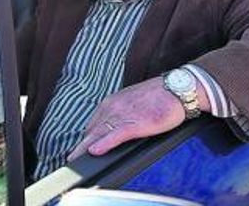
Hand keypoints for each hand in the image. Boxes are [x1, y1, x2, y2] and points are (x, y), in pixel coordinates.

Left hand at [67, 77, 187, 159]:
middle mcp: (112, 107)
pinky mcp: (134, 123)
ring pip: (98, 134)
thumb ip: (121, 114)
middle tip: (71, 158)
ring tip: (74, 159)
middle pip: (91, 130)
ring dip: (85, 148)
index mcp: (111, 102)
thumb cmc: (159, 96)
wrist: (177, 89)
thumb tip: (114, 128)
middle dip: (80, 146)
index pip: (93, 124)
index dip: (85, 138)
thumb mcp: (133, 103)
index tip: (78, 149)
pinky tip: (95, 151)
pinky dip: (104, 144)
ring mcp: (122, 115)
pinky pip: (115, 135)